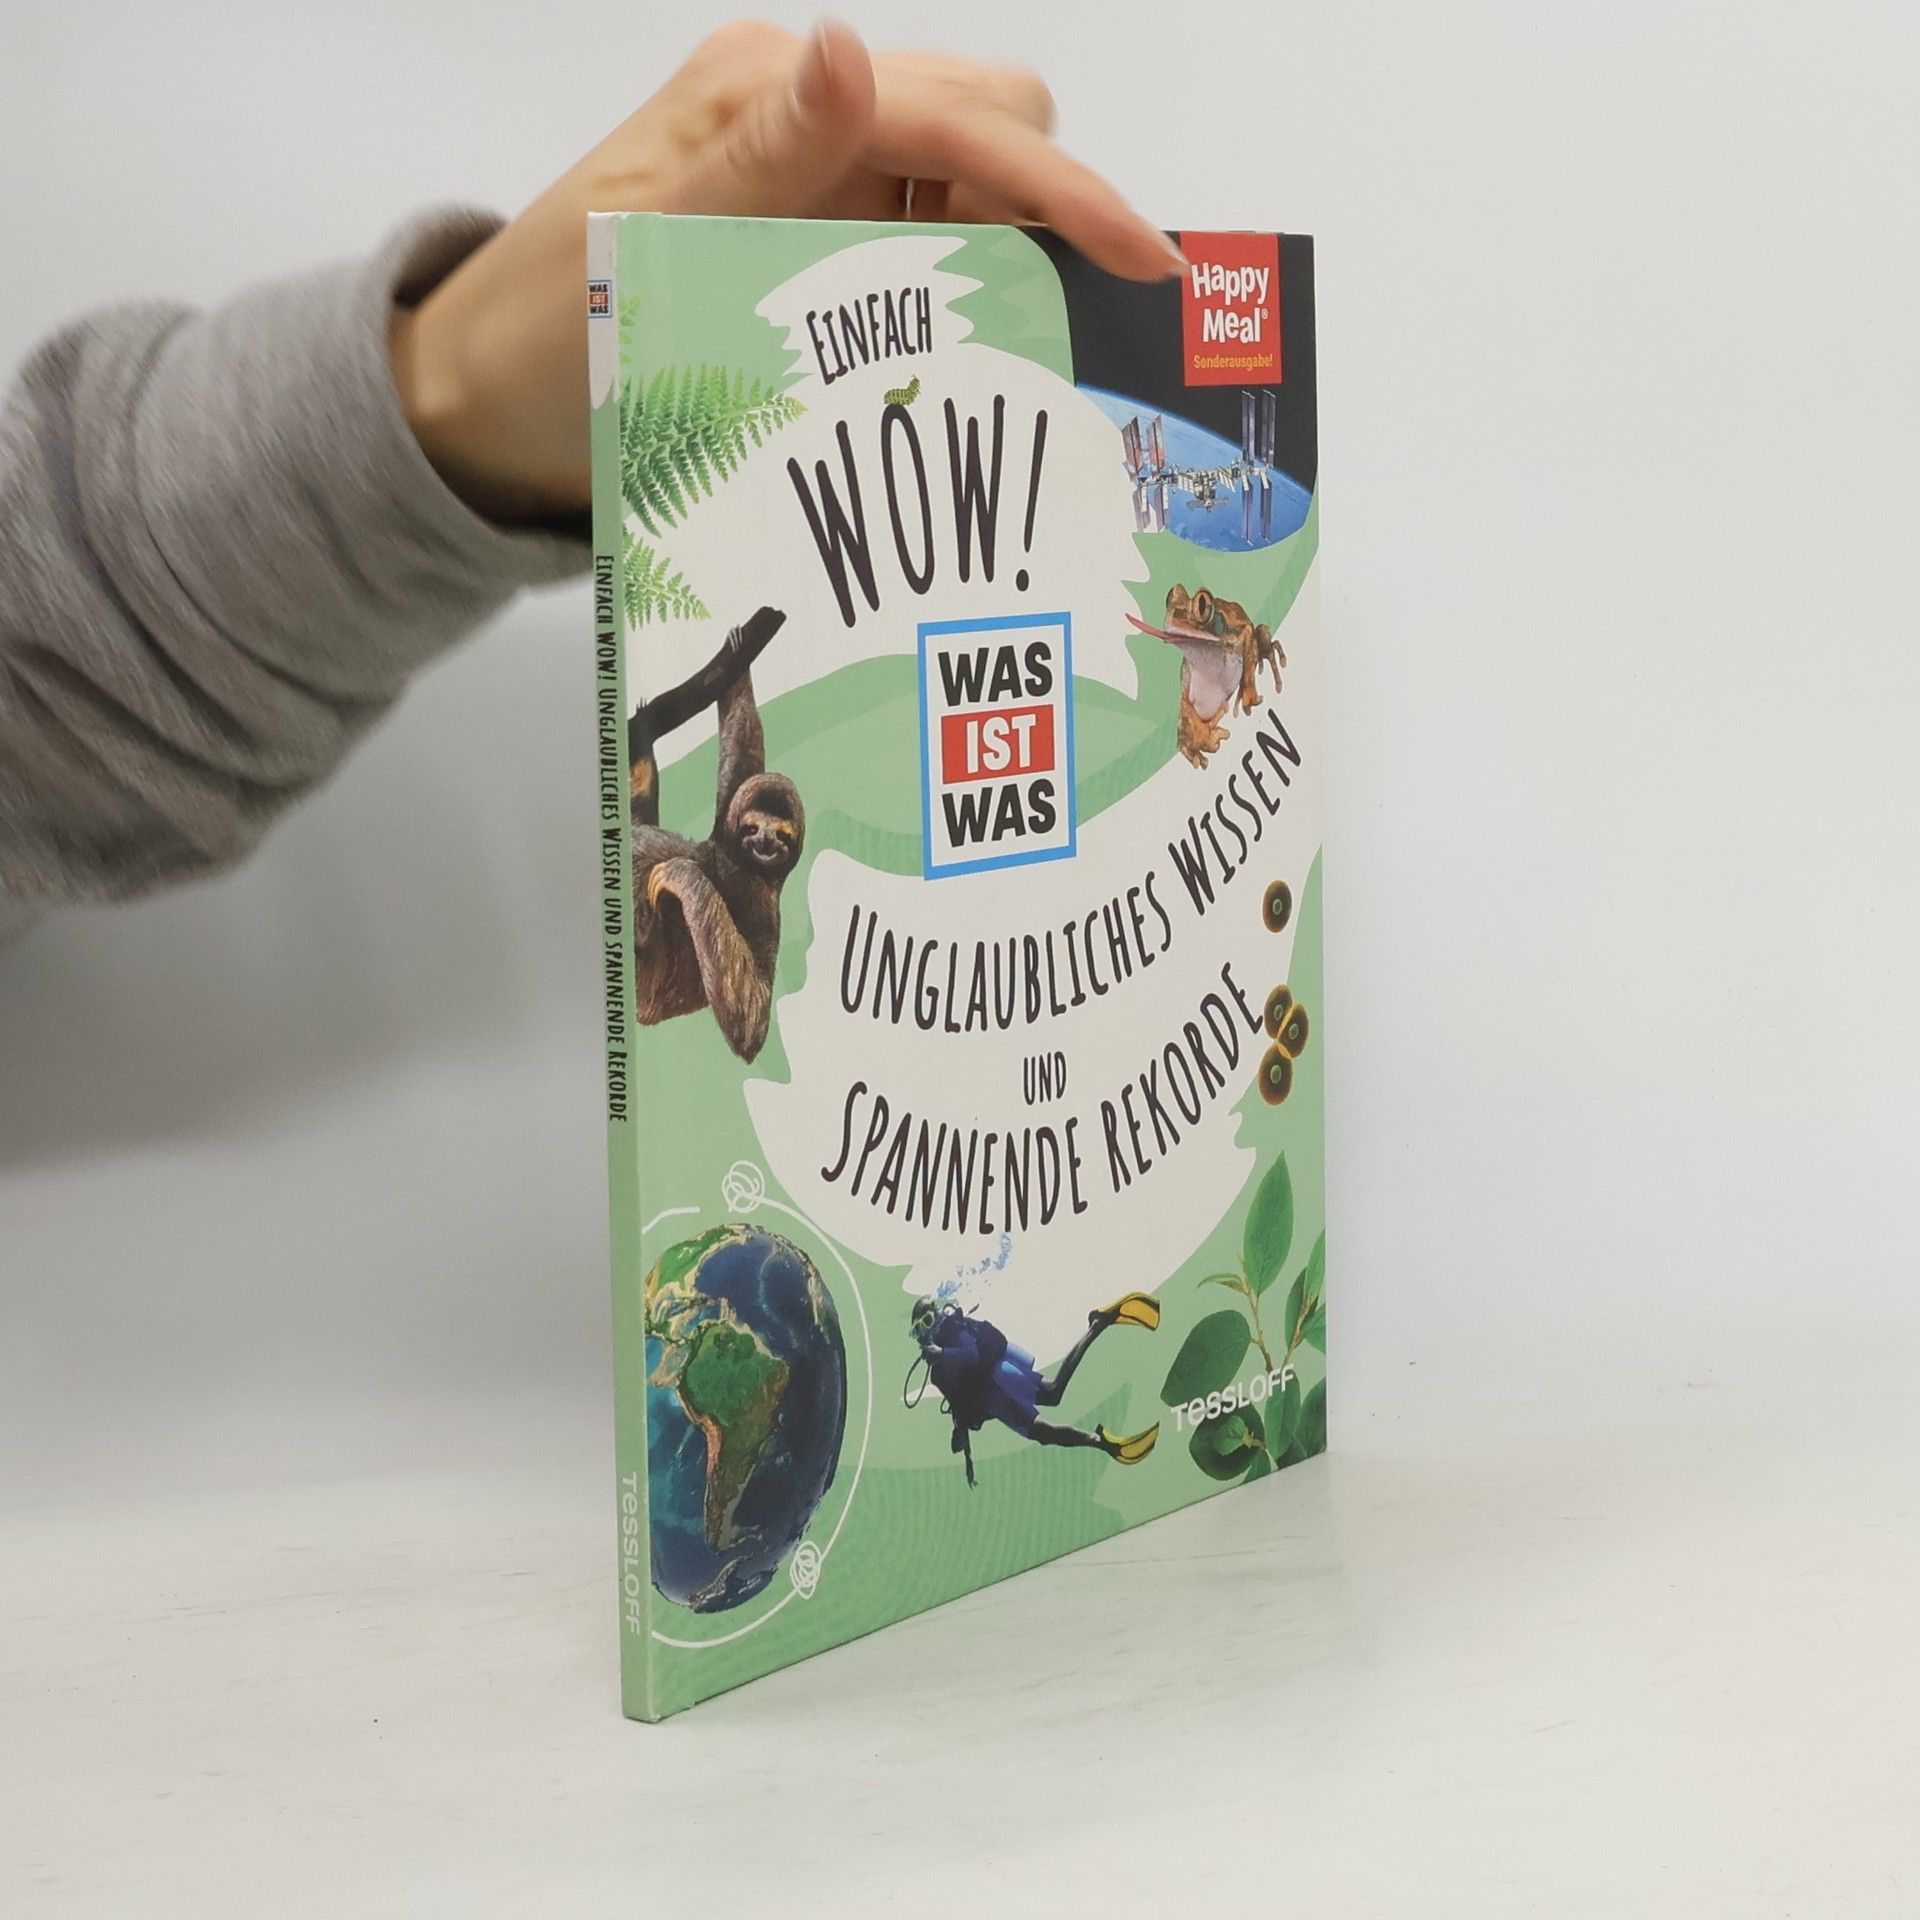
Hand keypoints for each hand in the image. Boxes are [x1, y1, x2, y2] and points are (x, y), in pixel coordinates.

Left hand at [389, 19, 1182, 524]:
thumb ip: (761, 155)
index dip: (1062, 184)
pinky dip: (967, 310)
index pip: (960, 115)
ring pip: (976, 200)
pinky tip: (964, 374)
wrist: (483, 410)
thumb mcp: (646, 242)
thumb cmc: (543, 333)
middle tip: (1044, 336)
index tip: (1143, 264)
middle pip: (992, 132)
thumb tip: (853, 51)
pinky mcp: (820, 251)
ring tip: (1011, 374)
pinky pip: (932, 262)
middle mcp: (810, 124)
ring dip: (1010, 274)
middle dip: (1043, 218)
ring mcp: (819, 189)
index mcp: (773, 92)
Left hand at [646, 856, 701, 908]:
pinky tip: (654, 902)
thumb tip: (673, 883)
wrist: (703, 896)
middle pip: (657, 869)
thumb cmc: (701, 892)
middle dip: (652, 881)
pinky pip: (657, 886)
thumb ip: (683, 877)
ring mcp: (672, 870)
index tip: (656, 883)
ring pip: (656, 879)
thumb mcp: (693, 880)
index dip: (659, 874)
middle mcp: (676, 863)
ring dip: (652, 889)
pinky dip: (654, 894)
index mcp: (683, 861)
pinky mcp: (668, 878)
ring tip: (651, 899)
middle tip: (650, 891)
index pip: (665, 864)